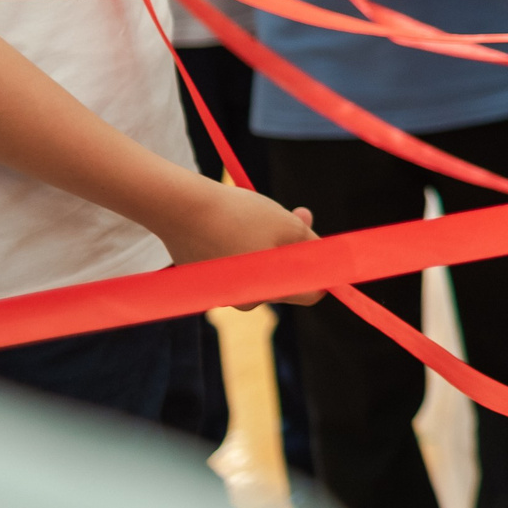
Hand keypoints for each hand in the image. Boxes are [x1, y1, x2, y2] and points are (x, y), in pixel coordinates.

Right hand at [157, 179, 320, 306]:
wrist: (179, 208)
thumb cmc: (239, 216)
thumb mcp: (288, 225)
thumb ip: (313, 245)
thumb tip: (327, 257)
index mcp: (269, 291)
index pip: (310, 294)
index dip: (324, 272)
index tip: (325, 248)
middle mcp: (245, 299)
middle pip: (285, 277)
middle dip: (296, 246)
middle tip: (299, 213)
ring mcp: (221, 291)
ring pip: (260, 268)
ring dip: (271, 243)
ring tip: (267, 213)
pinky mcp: (202, 279)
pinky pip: (235, 266)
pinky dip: (243, 247)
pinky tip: (235, 222)